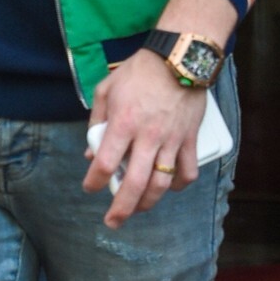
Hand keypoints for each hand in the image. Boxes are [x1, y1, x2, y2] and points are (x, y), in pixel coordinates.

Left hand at [83, 50, 206, 226]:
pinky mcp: (190, 138)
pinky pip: (188, 170)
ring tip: (137, 208)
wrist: (177, 58)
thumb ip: (96, 122)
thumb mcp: (105, 90)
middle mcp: (147, 136)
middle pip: (133, 183)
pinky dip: (179, 184)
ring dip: (148, 202)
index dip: (93, 181)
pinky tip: (169, 187)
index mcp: (123, 124)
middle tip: (112, 221)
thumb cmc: (138, 72)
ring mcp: (172, 140)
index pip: (104, 163)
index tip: (89, 187)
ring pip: (161, 183)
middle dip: (121, 208)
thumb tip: (90, 150)